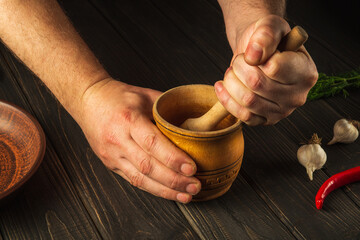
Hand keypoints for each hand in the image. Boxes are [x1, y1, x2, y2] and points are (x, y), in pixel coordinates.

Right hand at [78, 79, 200, 202]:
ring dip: (165, 191)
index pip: (153, 143)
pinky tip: (168, 193)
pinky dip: (152, 189)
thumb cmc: (118, 97)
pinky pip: (133, 180)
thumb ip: (167, 110)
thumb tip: (191, 125)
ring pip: (140, 179)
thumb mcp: (146, 95)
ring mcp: (112, 154)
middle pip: (148, 166)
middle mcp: (118, 139)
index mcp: (129, 119)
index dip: (173, 158)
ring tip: (186, 196)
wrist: (88, 100)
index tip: (192, 168)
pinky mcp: (110, 164)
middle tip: (195, 186)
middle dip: (174, 180)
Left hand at [215, 15, 317, 125]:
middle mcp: (298, 96)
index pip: (274, 68)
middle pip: (257, 84)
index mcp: (306, 72)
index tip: (251, 53)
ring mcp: (282, 112)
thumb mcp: (270, 26)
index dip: (254, 58)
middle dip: (238, 68)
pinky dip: (227, 100)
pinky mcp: (265, 121)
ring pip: (248, 101)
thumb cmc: (267, 41)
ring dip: (231, 83)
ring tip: (231, 72)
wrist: (259, 55)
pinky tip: (222, 86)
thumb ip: (266, 34)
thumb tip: (253, 56)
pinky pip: (243, 116)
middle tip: (238, 60)